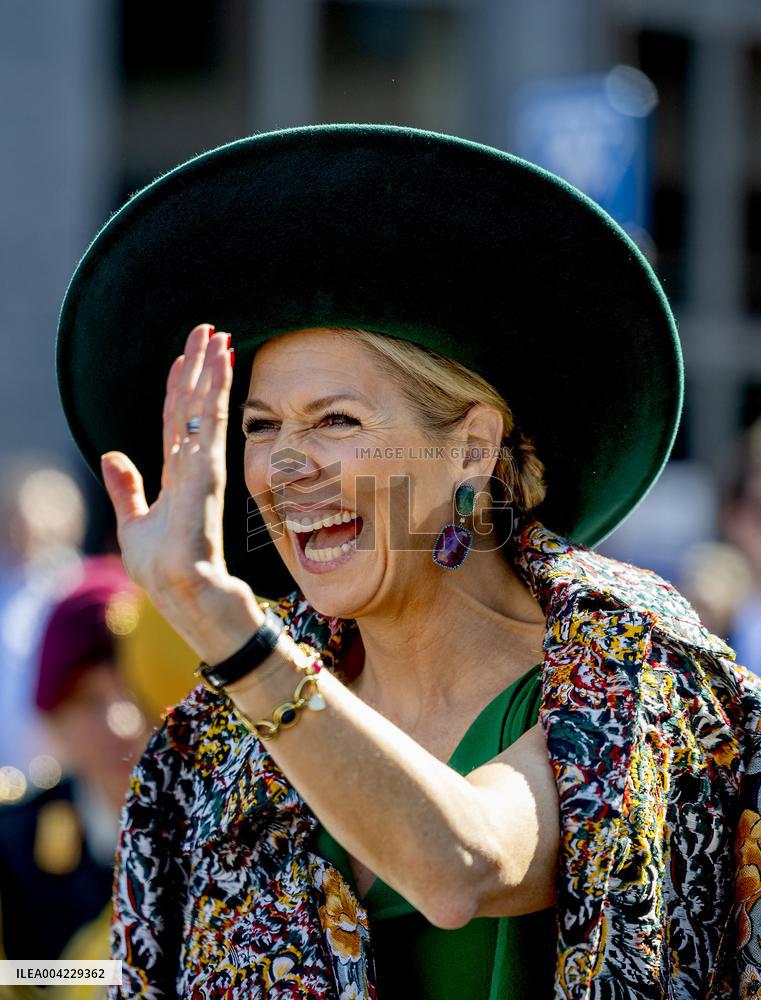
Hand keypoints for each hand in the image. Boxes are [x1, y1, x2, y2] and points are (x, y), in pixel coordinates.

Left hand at [100, 323, 263, 661]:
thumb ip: (126, 489)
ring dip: (212, 369)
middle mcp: (194, 466)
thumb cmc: (166, 571)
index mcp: (178, 476)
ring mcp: (204, 467)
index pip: (176, 420)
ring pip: (206, 407)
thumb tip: (110, 454)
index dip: (180, 387)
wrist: (188, 597)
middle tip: (211, 329)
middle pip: (195, 405)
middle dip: (202, 366)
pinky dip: (215, 391)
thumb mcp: (134, 526)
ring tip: (218, 335)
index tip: (186, 356)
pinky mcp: (208, 473)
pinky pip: (211, 422)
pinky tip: (220, 365)